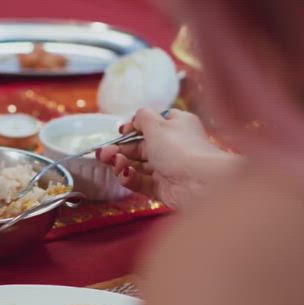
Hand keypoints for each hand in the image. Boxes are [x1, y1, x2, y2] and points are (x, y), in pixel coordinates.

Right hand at [97, 108, 239, 208]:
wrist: (200, 183)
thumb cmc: (180, 149)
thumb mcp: (158, 124)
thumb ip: (141, 117)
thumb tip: (134, 118)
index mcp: (176, 126)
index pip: (151, 124)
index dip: (134, 127)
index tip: (121, 131)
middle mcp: (172, 147)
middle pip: (139, 147)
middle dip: (119, 149)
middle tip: (103, 153)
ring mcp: (166, 168)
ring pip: (137, 165)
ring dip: (121, 163)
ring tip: (114, 162)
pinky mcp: (162, 188)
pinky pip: (140, 182)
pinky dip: (130, 178)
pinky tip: (125, 174)